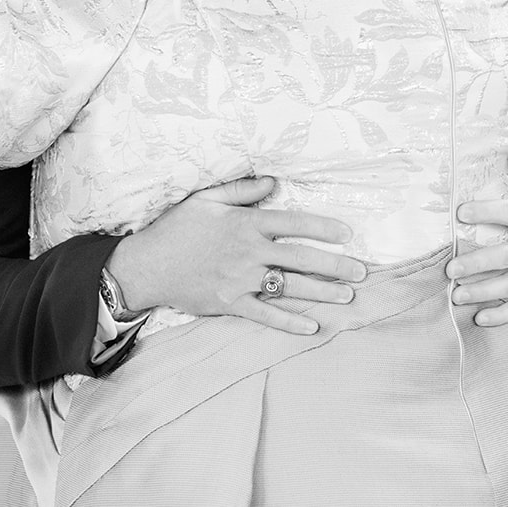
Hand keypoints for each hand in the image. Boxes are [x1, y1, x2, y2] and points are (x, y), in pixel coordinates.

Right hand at [107, 176, 367, 335]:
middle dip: (335, 265)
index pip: (293, 224)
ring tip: (348, 295)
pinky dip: (289, 322)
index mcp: (245, 224)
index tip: (347, 233)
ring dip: (322, 292)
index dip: (323, 227)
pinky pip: (266, 315)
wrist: (146, 266)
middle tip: (362, 271)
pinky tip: (312, 326)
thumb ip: (242, 191)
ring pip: (290, 287)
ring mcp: (240, 280)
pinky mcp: (230, 304)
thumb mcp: (206, 200)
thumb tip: (274, 182)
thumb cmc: (176, 229)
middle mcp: (248, 252)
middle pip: (301, 258)